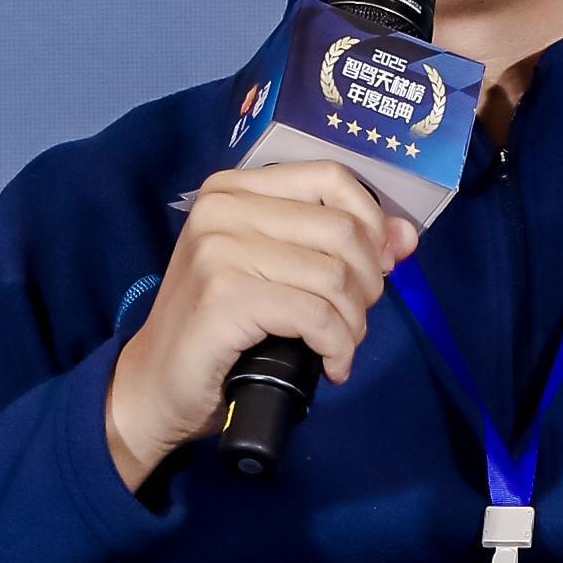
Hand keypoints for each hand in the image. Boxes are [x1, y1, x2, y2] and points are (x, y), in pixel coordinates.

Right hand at [105, 162, 416, 490]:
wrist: (156, 383)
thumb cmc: (219, 328)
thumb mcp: (275, 271)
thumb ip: (333, 245)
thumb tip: (406, 236)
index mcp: (234, 189)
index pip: (331, 179)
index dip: (373, 222)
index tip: (383, 264)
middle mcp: (223, 209)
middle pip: (342, 230)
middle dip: (368, 282)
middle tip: (354, 319)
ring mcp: (219, 251)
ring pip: (334, 276)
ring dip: (354, 323)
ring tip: (340, 346)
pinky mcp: (224, 298)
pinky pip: (316, 315)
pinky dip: (337, 346)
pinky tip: (332, 365)